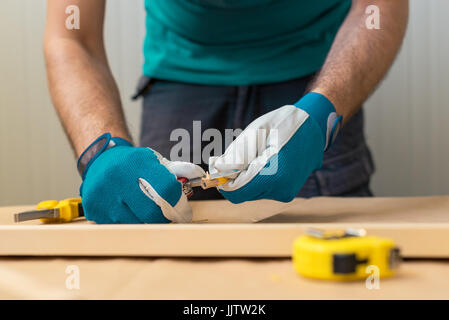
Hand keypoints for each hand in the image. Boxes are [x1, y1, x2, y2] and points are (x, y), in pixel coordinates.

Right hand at [80, 135, 204, 223]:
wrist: (99, 159)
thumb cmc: (132, 163)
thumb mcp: (153, 160)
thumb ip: (176, 170)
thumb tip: (197, 176)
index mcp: (136, 163)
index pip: (165, 189)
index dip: (177, 203)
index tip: (182, 210)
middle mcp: (117, 179)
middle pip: (151, 213)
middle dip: (164, 218)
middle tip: (169, 217)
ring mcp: (103, 196)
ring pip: (136, 224)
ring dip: (146, 222)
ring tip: (146, 212)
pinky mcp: (94, 210)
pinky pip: (121, 227)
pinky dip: (130, 223)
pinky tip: (129, 212)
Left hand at [209, 92, 341, 202]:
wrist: (314, 126)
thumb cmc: (284, 124)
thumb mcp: (255, 134)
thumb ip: (235, 155)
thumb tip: (217, 169)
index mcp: (274, 176)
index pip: (237, 192)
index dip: (223, 181)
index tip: (217, 166)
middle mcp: (281, 190)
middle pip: (243, 193)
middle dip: (234, 176)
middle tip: (236, 155)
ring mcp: (286, 192)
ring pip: (252, 191)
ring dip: (246, 175)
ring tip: (257, 153)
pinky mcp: (287, 192)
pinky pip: (262, 189)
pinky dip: (256, 177)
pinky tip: (265, 160)